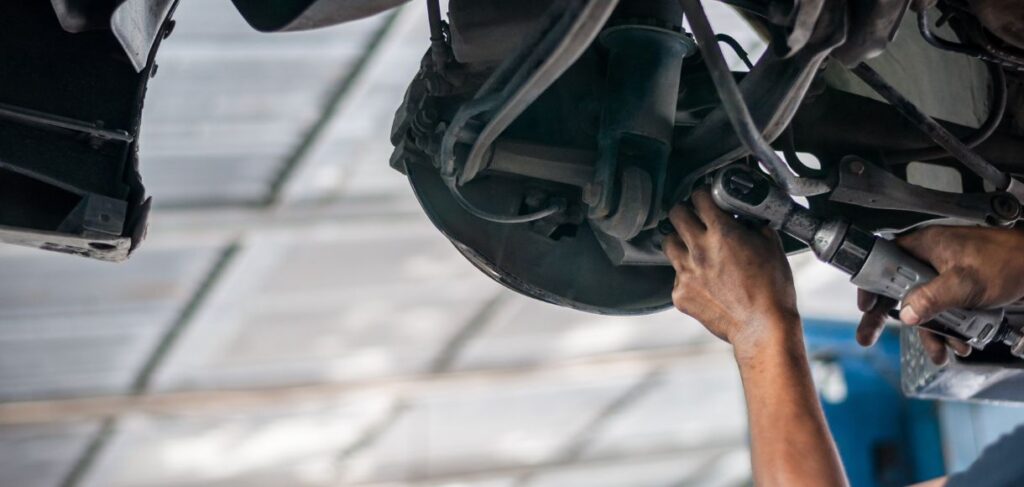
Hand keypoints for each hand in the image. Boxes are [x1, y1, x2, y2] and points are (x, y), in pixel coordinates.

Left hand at [662, 189, 799, 358]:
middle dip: (686, 212)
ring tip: (694, 247)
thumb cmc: (772, 290)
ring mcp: (686, 273)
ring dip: (680, 241)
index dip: (703, 194)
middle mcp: (698, 249)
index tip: (706, 198)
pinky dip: (686, 274)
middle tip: (695, 218)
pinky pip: (675, 276)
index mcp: (721, 232)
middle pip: (676, 215)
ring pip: (668, 243)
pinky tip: (701, 278)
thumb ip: (755, 225)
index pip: (698, 197)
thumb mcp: (772, 246)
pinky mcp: (680, 294)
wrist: (764, 327)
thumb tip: (747, 217)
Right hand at [856, 226, 1023, 363]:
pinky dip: (949, 329)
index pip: (883, 261)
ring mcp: (943, 275)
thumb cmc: (1007, 261)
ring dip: (931, 332)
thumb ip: (932, 298)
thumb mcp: (965, 282)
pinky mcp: (958, 288)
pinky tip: (959, 343)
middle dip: (895, 318)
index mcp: (923, 246)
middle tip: (869, 336)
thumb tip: (905, 314)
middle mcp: (929, 259)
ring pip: (922, 306)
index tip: (865, 306)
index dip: (871, 284)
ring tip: (941, 351)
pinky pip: (942, 311)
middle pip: (899, 289)